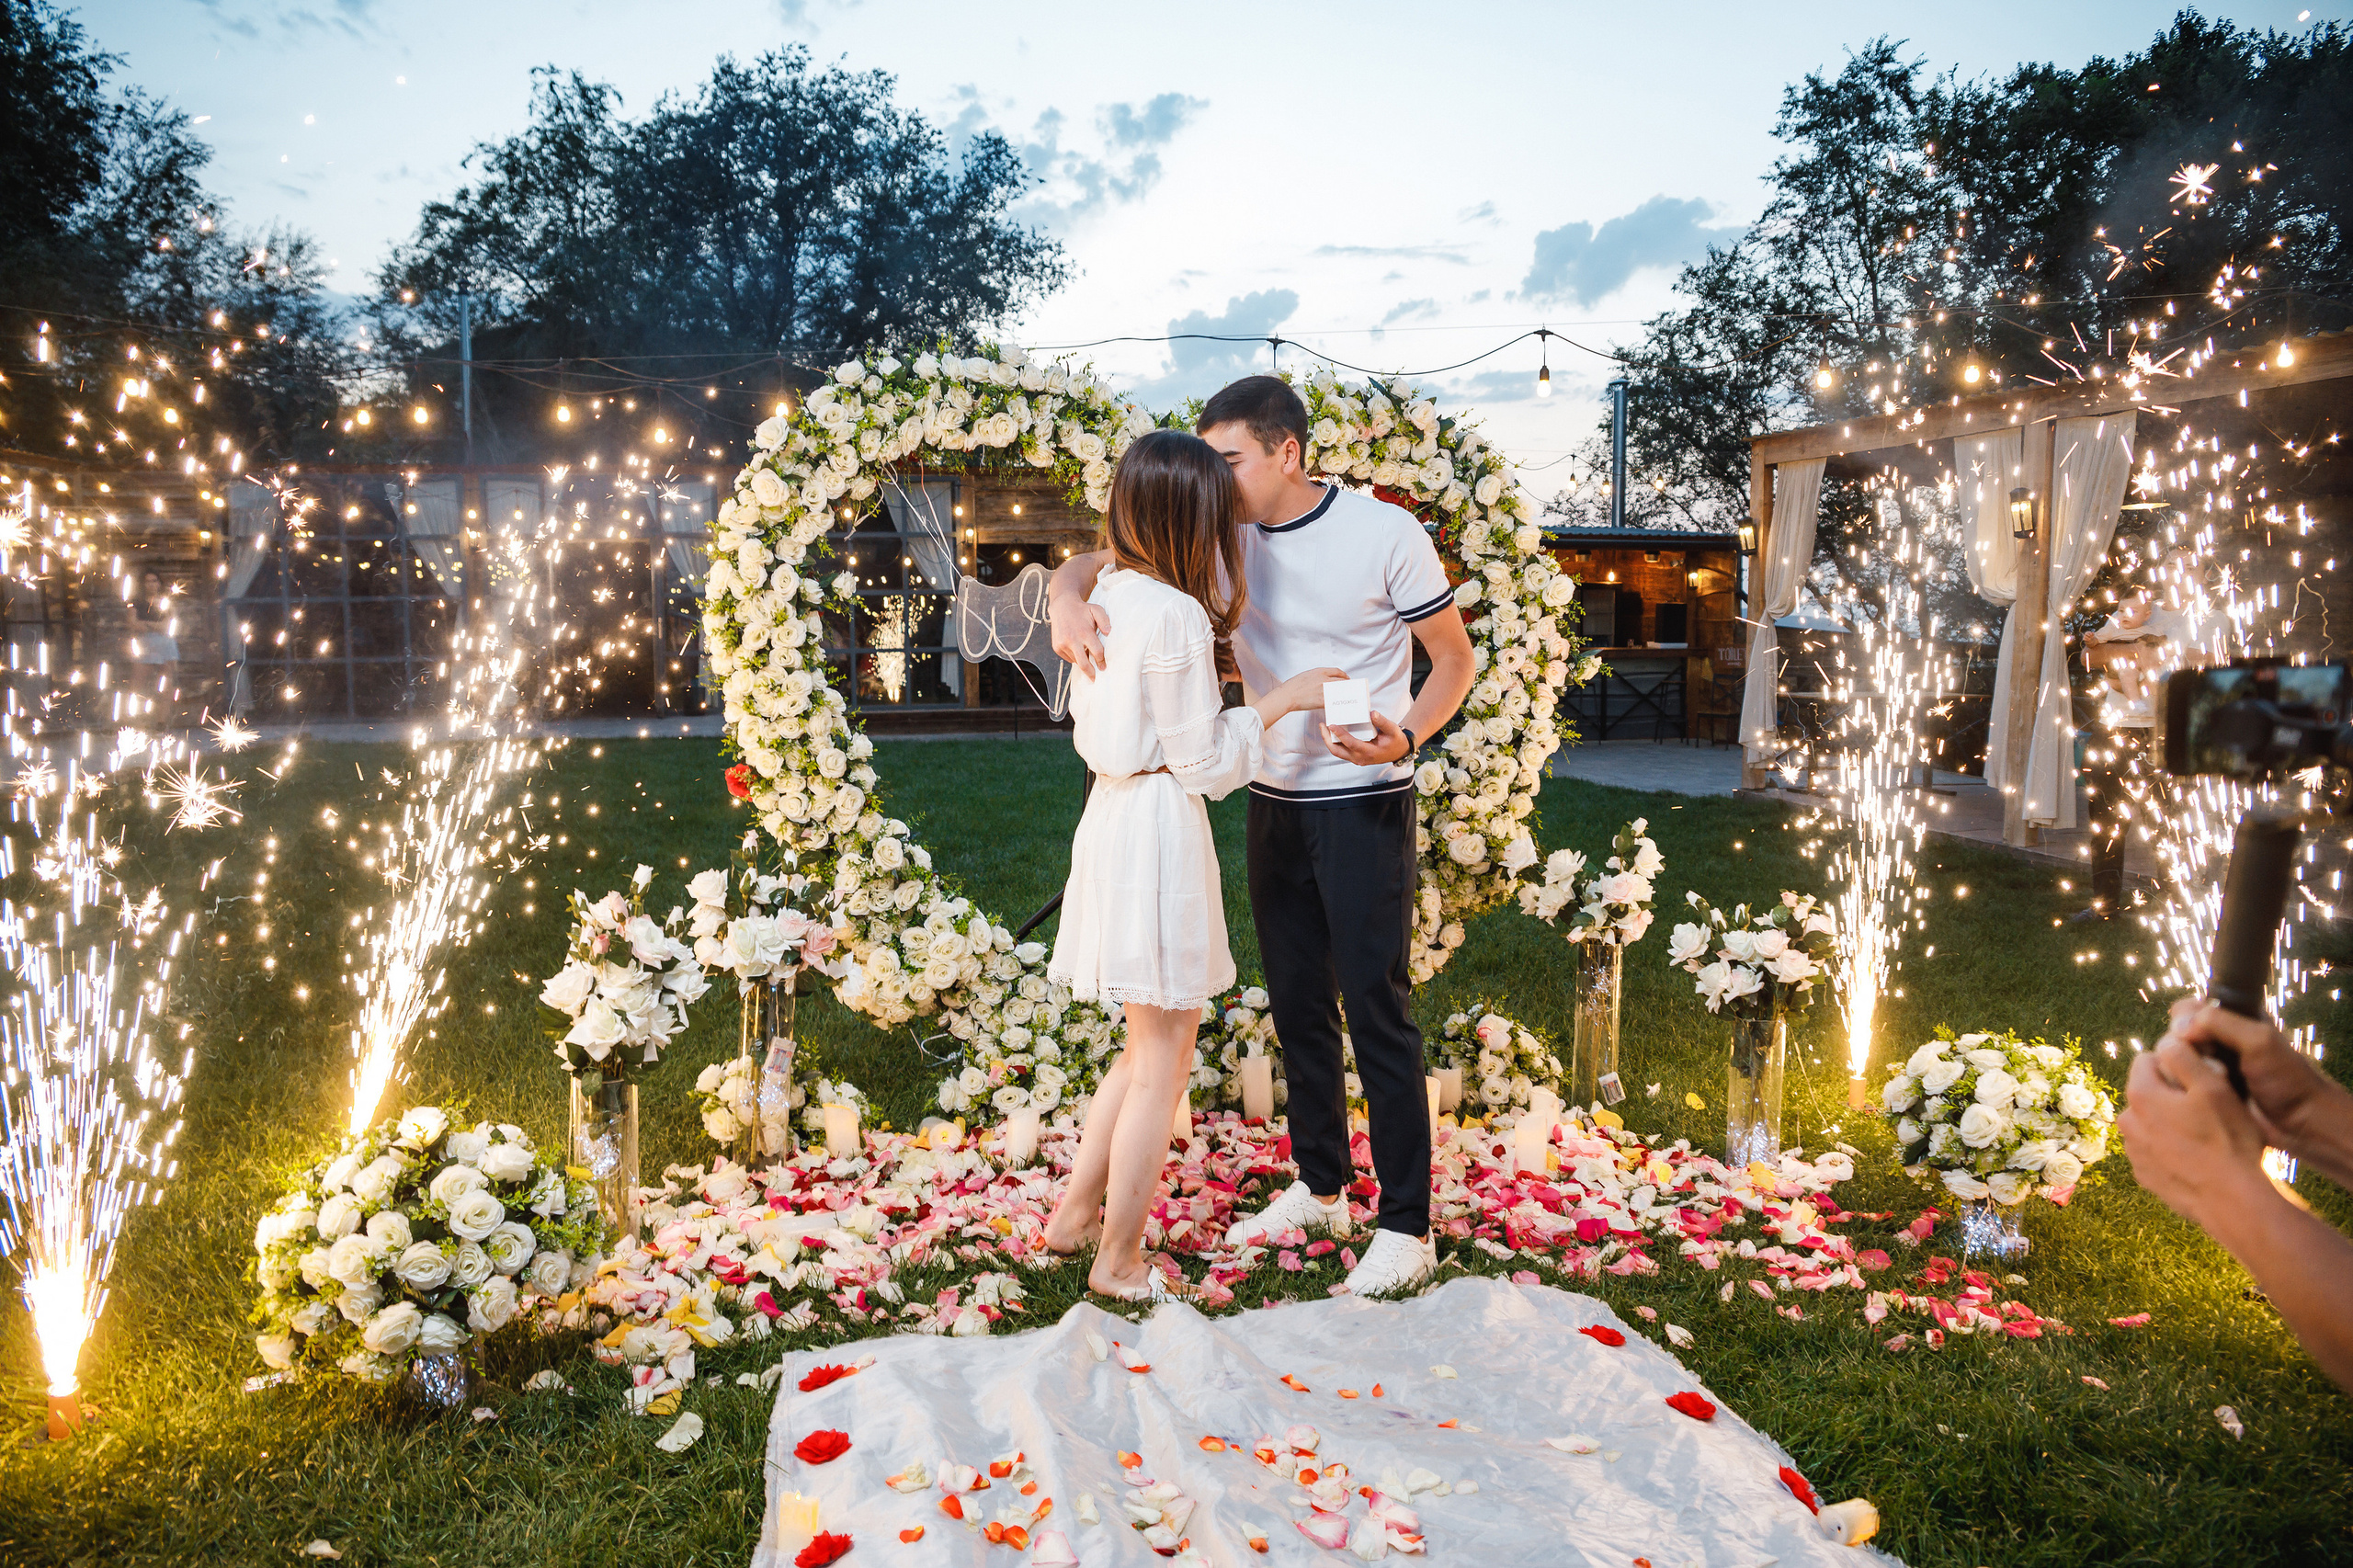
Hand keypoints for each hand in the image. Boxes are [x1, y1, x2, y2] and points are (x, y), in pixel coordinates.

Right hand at [1050, 593, 1110, 675]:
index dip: (1101, 661)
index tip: (1104, 667)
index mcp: (1084, 632)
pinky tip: (1077, 648)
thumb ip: (1104, 620)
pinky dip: (1074, 656)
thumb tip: (1109, 632)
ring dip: (1082, 661)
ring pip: (1076, 661)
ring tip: (1086, 656)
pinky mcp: (1057, 647)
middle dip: (1091, 673)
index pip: (1096, 652)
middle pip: (1084, 663)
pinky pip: (1068, 658)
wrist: (1062, 606)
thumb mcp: (1096, 610)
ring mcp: (1063, 645)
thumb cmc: (1082, 609)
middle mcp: (1072, 640)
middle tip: (1095, 678)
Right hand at [1255, 666, 1349, 722]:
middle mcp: (1324, 679)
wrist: (1288, 695)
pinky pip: (1334, 702)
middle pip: (1341, 681)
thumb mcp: (1307, 675)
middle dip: (1347, 684)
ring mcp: (1324, 690)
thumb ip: (1317, 677)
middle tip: (1349, 688)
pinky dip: (1337, 703)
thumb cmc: (1293, 686)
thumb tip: (1324, 681)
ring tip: (1347, 697)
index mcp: (1320, 671)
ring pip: (1340, 691)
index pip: (1337, 671)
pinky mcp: (1322, 700)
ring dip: (1345, 694)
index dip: (1344, 675)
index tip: (1346, 678)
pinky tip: (1339, 705)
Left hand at [1322, 710, 1410, 765]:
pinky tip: (1333, 732)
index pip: (1351, 743)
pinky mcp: (1355, 757)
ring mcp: (1357, 759)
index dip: (1340, 734)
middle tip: (1322, 725)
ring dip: (1329, 740)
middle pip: (1337, 751)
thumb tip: (1372, 713)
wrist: (1399, 751)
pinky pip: (1341, 751)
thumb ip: (1382, 722)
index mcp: (1369, 752)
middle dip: (1327, 739)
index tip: (1331, 725)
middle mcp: (1360, 758)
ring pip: (1337, 752)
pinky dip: (1335, 742)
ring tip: (1324, 727)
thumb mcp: (1393, 730)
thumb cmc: (1395, 740)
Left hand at [2118, 1034, 2272, 1227]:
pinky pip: (2155, 1149)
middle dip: (2172, 1093)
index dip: (2176, 1064)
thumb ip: (2183, 1056)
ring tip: (2205, 1137)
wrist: (2232, 1201)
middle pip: (2148, 1091)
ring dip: (2171, 1122)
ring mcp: (2134, 1151)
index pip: (2147, 1059)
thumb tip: (2164, 1042)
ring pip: (2151, 1121)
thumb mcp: (2213, 1087)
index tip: (2201, 1080)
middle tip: (2207, 1109)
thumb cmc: (2228, 1140)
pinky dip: (2171, 1149)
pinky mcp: (2144, 1175)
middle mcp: (2127, 1122)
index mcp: (2140, 1095)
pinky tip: (2197, 1158)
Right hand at [2162, 997, 2352, 1181]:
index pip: (2187, 1009)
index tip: (2201, 1036)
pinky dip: (2186, 1088)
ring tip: (2222, 1082)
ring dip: (2190, 1071)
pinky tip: (2205, 1095)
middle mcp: (2214, 1042)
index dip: (2186, 1020)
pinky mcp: (2201, 1091)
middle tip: (2220, 1064)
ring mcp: (2206, 1068)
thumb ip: (2219, 1022)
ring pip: (2170, 1060)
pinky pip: (2176, 1083)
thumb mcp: (2258, 1040)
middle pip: (2174, 1035)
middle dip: (2190, 1050)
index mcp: (2230, 1020)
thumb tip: (2179, 1027)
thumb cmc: (2287, 1078)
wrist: (2300, 1123)